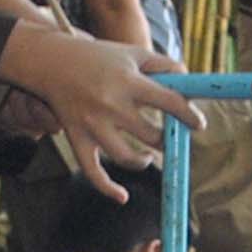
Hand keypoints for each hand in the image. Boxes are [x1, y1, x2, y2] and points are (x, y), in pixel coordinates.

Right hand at [0, 25, 201, 200]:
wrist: (53, 61)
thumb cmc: (100, 57)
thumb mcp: (134, 54)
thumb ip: (166, 66)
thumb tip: (191, 85)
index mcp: (128, 82)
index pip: (169, 102)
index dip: (189, 116)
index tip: (199, 125)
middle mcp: (111, 104)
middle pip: (150, 135)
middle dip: (165, 140)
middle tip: (167, 138)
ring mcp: (92, 124)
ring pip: (125, 157)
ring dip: (143, 161)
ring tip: (148, 157)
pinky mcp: (76, 138)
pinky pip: (92, 170)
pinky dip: (107, 188)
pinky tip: (123, 197)